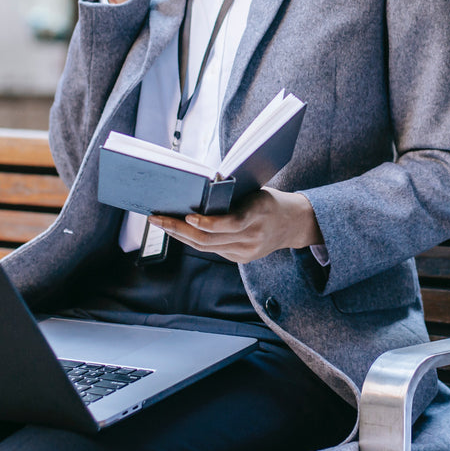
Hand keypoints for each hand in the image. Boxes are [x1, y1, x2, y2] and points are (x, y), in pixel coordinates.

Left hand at [149, 188, 321, 263]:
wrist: (293, 224)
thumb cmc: (269, 200)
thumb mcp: (255, 192)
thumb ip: (231, 196)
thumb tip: (195, 191)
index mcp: (259, 213)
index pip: (232, 223)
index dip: (208, 223)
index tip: (187, 216)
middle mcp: (253, 236)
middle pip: (209, 239)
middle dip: (178, 229)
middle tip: (156, 218)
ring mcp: (247, 252)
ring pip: (206, 247)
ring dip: (180, 236)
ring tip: (161, 224)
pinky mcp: (241, 259)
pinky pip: (212, 250)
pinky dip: (193, 240)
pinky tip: (178, 231)